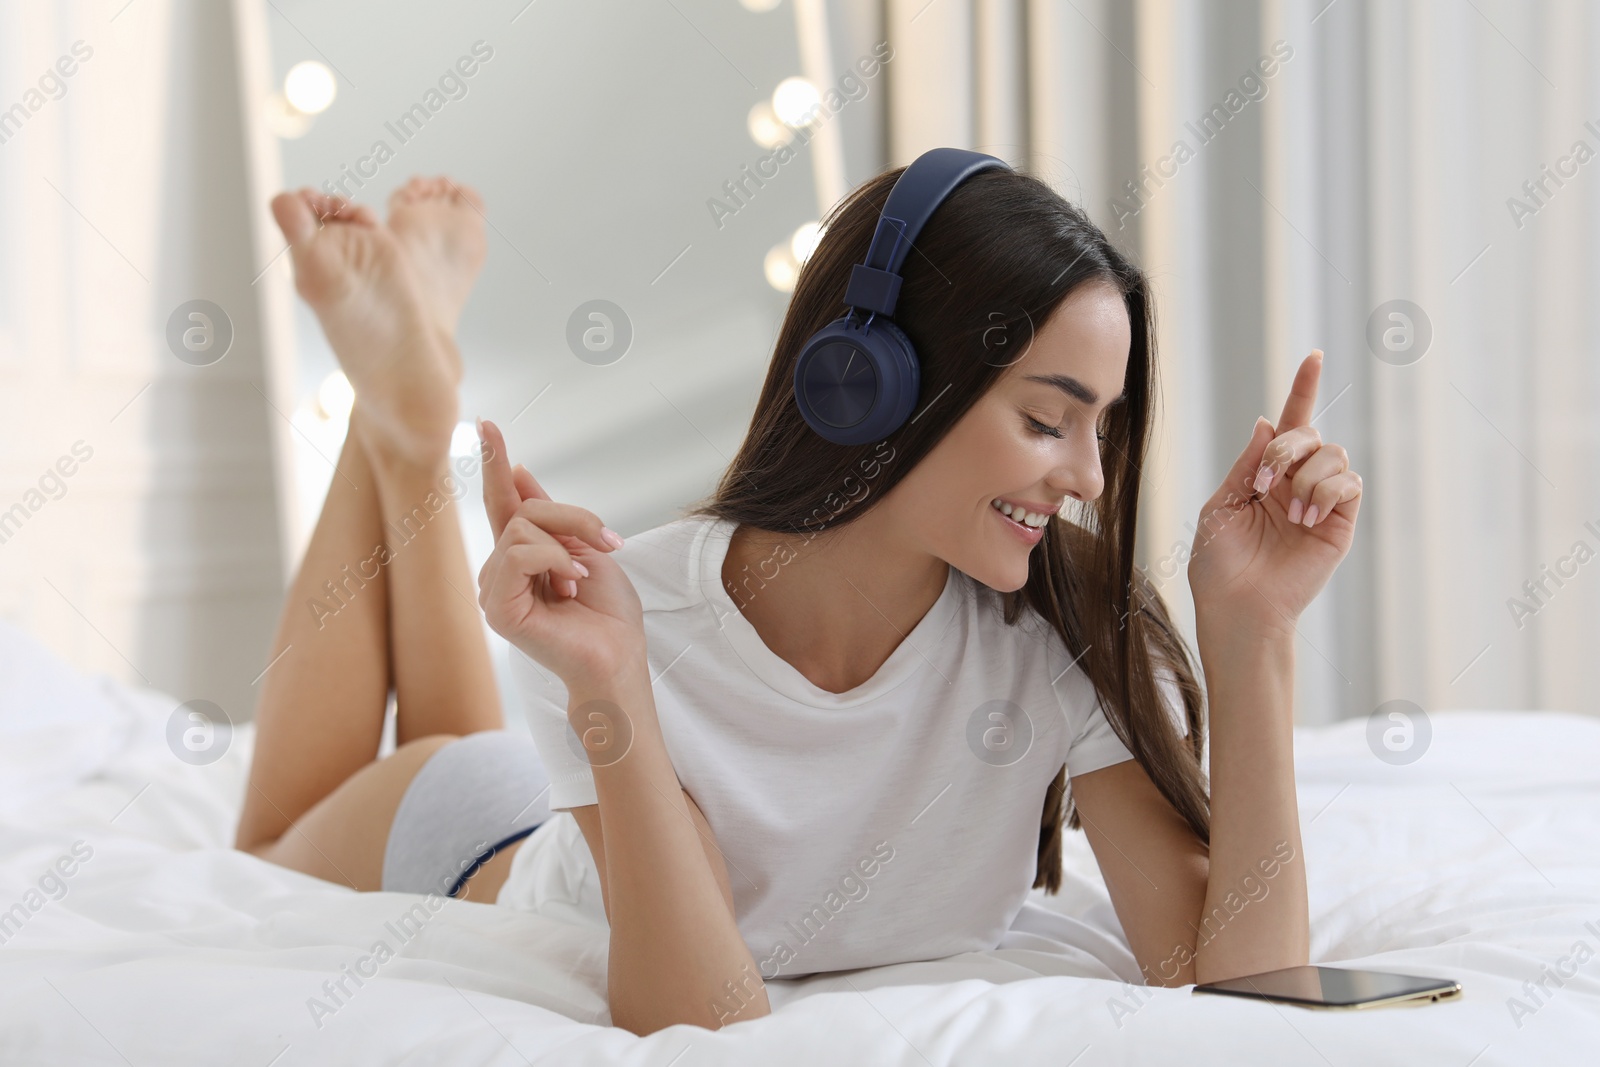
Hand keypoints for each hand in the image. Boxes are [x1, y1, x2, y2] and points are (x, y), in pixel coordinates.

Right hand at [476, 418, 645, 685]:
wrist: (619, 657)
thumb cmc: (609, 615)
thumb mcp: (587, 548)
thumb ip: (552, 516)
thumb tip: (519, 472)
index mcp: (523, 557)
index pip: (503, 502)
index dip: (495, 462)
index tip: (488, 424)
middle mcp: (502, 571)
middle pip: (523, 510)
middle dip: (573, 518)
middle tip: (606, 543)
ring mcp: (495, 590)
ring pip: (521, 528)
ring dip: (567, 543)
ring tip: (581, 577)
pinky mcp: (497, 608)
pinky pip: (517, 554)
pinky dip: (552, 560)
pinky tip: (569, 583)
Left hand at [1186, 351, 1362, 633]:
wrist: (1237, 608)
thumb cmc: (1220, 566)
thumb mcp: (1221, 505)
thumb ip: (1246, 464)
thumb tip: (1268, 422)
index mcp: (1265, 477)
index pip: (1289, 427)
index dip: (1302, 390)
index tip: (1313, 357)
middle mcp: (1296, 485)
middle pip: (1310, 434)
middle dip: (1286, 447)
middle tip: (1264, 481)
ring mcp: (1321, 503)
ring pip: (1334, 454)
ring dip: (1306, 474)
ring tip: (1288, 511)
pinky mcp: (1340, 524)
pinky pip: (1349, 483)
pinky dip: (1326, 490)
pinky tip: (1305, 517)